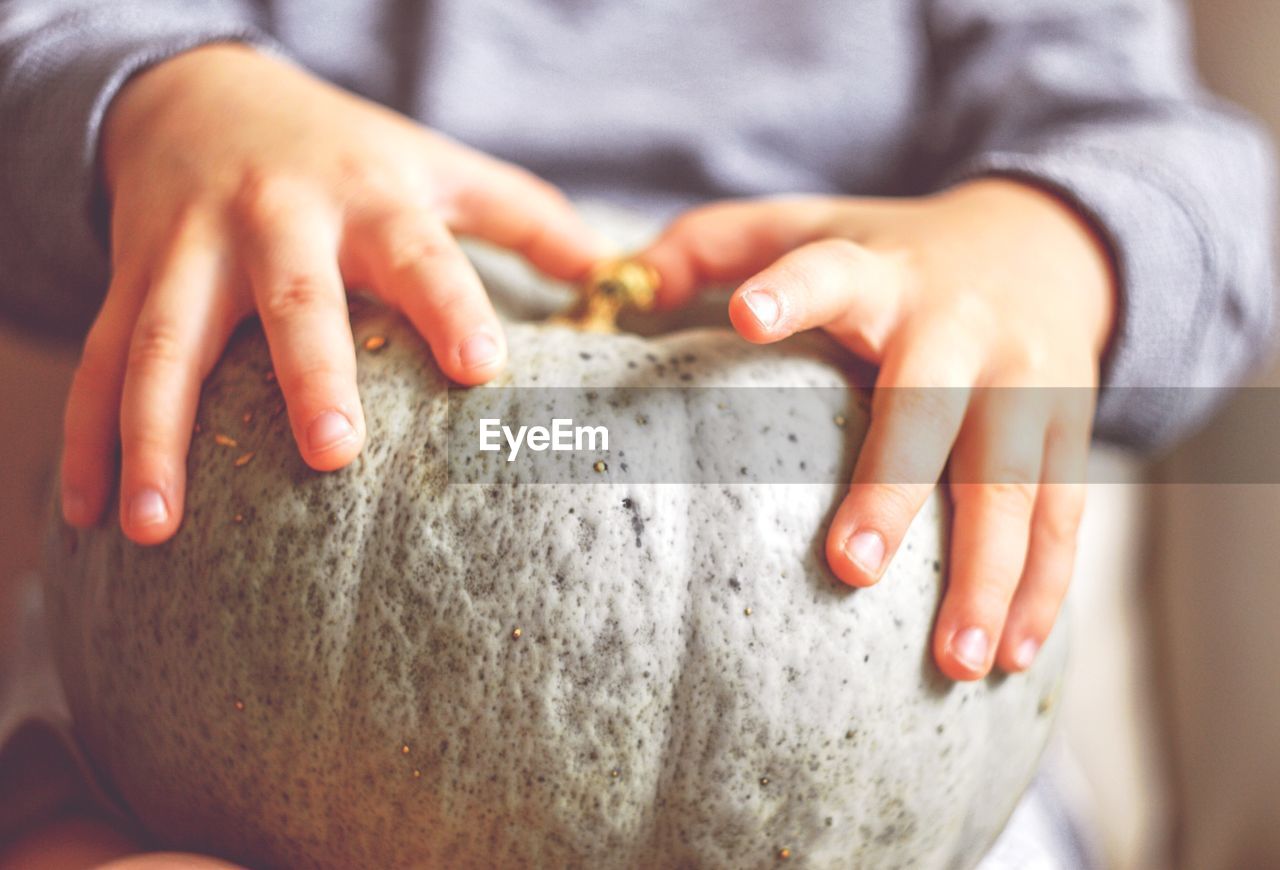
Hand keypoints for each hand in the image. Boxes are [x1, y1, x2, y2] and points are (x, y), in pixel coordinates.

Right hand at [61, 44, 602, 544]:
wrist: (202, 94)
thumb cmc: (341, 150)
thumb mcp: (432, 163)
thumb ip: (519, 213)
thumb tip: (608, 270)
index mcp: (370, 202)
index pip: (422, 256)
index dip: (452, 307)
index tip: (483, 372)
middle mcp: (280, 225)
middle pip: (293, 303)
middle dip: (308, 376)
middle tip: (333, 455)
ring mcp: (195, 252)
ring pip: (168, 345)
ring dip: (157, 437)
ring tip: (155, 528)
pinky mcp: (135, 277)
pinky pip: (101, 361)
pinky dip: (88, 439)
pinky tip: (87, 514)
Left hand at [640, 180, 1115, 679]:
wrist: (1046, 242)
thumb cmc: (896, 253)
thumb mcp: (813, 225)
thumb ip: (717, 244)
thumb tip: (621, 281)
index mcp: (878, 275)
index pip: (828, 274)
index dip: (790, 293)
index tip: (747, 317)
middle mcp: (957, 325)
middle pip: (927, 406)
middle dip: (893, 488)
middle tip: (850, 569)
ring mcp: (1026, 380)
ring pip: (1012, 480)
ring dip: (989, 574)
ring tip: (960, 662)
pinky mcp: (1072, 425)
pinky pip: (1065, 513)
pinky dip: (1045, 588)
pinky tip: (1018, 656)